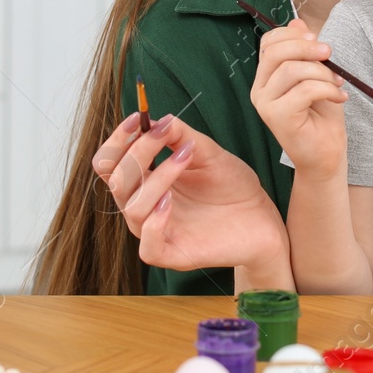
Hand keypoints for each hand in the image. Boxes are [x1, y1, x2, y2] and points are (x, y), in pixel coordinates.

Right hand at [91, 113, 287, 278]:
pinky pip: (148, 246)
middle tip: (167, 134)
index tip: (139, 117)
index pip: (110, 163)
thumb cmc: (232, 185)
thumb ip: (180, 135)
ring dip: (157, 178)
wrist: (262, 217)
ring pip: (133, 207)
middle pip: (117, 180)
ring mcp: (155, 232)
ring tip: (185, 158)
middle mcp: (144, 206)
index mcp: (145, 181)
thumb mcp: (206, 152)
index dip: (118, 140)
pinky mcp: (172, 255)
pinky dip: (154, 223)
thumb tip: (157, 118)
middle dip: (139, 152)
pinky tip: (170, 202)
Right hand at [249, 20, 348, 179]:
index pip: (269, 43)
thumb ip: (306, 52)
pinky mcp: (278, 117)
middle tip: (330, 53)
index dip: (291, 34)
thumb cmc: (322, 117)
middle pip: (276, 52)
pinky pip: (304, 90)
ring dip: (322, 72)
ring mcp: (265, 104)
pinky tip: (339, 97)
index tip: (316, 38)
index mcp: (266, 78)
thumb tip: (298, 21)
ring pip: (292, 70)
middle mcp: (260, 90)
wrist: (326, 155)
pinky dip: (327, 89)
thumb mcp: (317, 76)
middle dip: (307, 47)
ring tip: (337, 84)